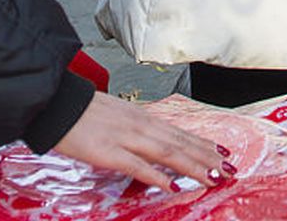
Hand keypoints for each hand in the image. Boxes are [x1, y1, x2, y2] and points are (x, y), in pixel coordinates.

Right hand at [51, 90, 230, 191]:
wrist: (57, 102)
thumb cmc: (83, 111)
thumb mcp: (116, 116)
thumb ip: (135, 130)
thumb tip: (151, 144)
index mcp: (142, 117)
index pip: (179, 132)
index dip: (203, 144)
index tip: (222, 153)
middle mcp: (140, 125)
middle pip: (180, 142)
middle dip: (207, 158)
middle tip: (230, 169)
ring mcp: (126, 137)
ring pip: (167, 152)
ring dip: (193, 166)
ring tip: (213, 177)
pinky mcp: (109, 151)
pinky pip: (137, 165)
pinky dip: (157, 175)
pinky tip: (172, 185)